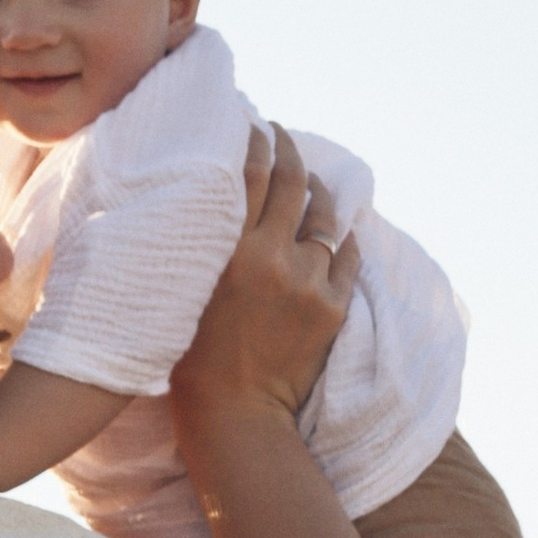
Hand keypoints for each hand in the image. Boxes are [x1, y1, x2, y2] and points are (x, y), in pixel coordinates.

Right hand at [169, 126, 358, 438]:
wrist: (236, 412)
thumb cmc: (194, 356)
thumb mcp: (189, 290)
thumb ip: (210, 246)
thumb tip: (221, 201)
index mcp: (233, 252)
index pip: (252, 174)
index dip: (258, 142)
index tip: (257, 125)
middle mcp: (275, 258)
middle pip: (292, 183)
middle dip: (290, 150)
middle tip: (283, 134)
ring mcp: (310, 282)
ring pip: (325, 218)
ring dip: (319, 195)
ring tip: (312, 183)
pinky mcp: (333, 307)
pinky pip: (348, 258)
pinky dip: (344, 239)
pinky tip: (340, 231)